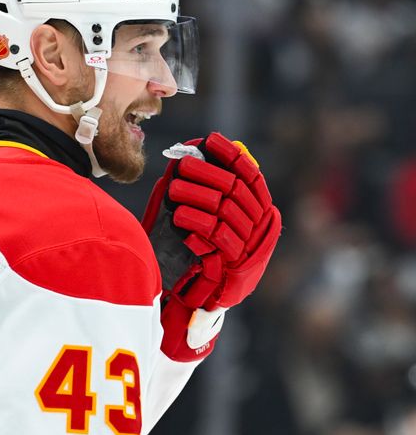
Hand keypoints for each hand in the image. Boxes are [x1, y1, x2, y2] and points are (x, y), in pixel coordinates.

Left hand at [142, 132, 281, 360]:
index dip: (233, 156)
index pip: (251, 175)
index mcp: (259, 209)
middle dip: (208, 173)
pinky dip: (196, 222)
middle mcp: (260, 226)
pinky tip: (179, 216)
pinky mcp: (233, 264)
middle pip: (236, 190)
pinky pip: (216, 236)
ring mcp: (248, 245)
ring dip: (197, 196)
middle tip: (183, 164)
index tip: (212, 140)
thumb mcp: (209, 214)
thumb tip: (196, 150)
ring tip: (174, 190)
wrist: (204, 294)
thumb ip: (208, 187)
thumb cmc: (202, 247)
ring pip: (225, 210)